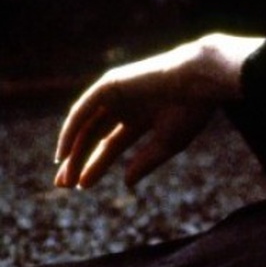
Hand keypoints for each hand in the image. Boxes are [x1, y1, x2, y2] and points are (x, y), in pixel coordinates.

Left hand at [54, 34, 261, 188]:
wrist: (199, 80)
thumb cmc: (191, 110)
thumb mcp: (168, 143)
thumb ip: (146, 162)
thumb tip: (126, 182)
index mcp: (143, 118)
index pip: (111, 144)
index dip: (96, 165)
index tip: (83, 186)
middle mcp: (126, 105)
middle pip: (94, 136)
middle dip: (80, 160)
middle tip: (66, 185)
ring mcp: (117, 94)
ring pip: (86, 125)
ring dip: (72, 150)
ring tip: (64, 174)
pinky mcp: (110, 84)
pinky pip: (84, 109)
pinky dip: (71, 130)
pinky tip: (64, 151)